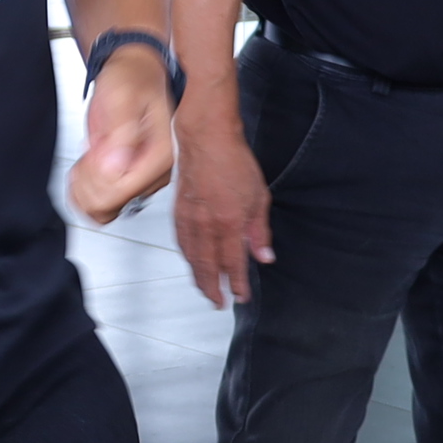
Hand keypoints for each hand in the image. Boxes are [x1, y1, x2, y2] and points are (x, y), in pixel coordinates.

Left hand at [67, 54, 175, 224]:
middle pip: (109, 206)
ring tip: (86, 158)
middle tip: (87, 152)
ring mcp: (142, 180)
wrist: (134, 74)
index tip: (91, 153)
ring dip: (84, 188)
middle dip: (87, 181)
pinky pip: (102, 206)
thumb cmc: (132, 80)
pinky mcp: (129, 182)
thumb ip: (121, 130)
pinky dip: (84, 191)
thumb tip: (116, 166)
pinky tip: (85, 168)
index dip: (94, 177)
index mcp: (161, 156)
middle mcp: (156, 174)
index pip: (120, 192)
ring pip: (103, 211)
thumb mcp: (122, 95)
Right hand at [168, 108, 271, 308]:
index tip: (241, 296)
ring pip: (191, 258)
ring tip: (205, 289)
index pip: (233, 264)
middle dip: (213, 289)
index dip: (238, 284)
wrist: (206, 139)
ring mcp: (189, 220)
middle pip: (207, 267)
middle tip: (219, 303)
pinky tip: (191, 262)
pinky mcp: (178, 212)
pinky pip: (181, 243)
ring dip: (198, 277)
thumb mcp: (258, 197)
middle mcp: (205, 226)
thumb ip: (259, 231)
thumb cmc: (233, 162)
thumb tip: (264, 256)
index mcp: (228, 223)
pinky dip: (187, 258)